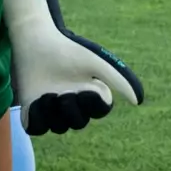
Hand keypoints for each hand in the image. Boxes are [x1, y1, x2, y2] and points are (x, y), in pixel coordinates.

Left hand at [5, 0, 143, 134]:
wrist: (36, 41)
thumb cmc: (68, 49)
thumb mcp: (96, 62)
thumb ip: (119, 79)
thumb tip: (138, 101)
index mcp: (90, 94)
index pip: (98, 111)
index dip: (92, 104)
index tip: (84, 89)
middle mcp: (73, 104)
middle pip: (78, 123)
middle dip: (70, 108)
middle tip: (62, 92)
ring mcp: (52, 109)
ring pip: (58, 127)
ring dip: (52, 111)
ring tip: (46, 93)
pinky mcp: (32, 111)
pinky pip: (37, 129)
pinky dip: (37, 117)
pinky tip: (36, 100)